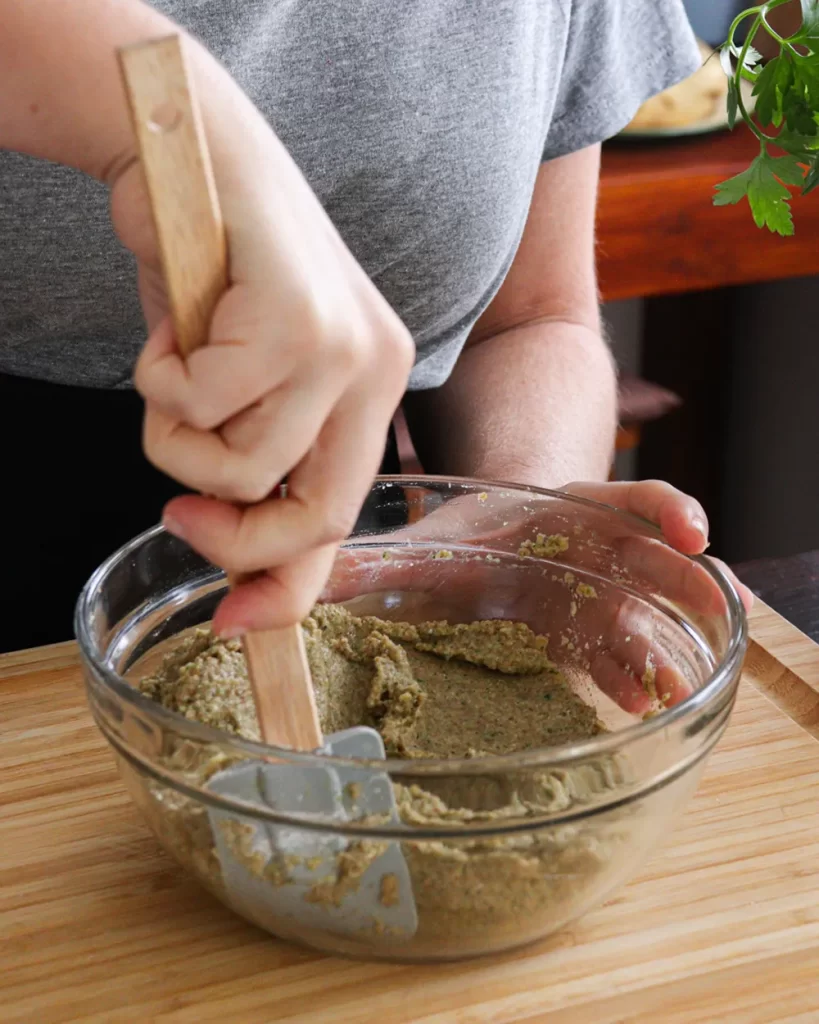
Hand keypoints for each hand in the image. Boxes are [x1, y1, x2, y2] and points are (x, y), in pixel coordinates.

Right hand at [109, 98, 413, 636]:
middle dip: (233, 538)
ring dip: (178, 437)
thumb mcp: (241, 388)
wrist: (187, 149)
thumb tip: (240, 589)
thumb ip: (256, 472)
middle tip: (178, 513)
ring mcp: (345, 345)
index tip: (235, 622)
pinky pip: (201, 406)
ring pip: (245, 469)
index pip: (345, 517)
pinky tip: (172, 324)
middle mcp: (377, 371)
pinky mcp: (298, 317)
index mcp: (375, 391)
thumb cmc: (213, 275)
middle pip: (317, 515)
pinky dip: (157, 379)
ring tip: (173, 371)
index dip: (290, 587)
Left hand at [326, 479, 752, 717]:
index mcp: (570, 513)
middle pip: (654, 564)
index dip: (664, 511)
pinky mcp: (591, 642)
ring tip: (661, 685)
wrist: (493, 551)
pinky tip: (636, 702)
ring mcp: (600, 599)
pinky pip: (620, 657)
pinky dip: (632, 676)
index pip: (628, 501)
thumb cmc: (470, 539)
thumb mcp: (425, 542)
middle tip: (706, 610)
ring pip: (645, 617)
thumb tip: (289, 588)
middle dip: (681, 587)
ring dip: (660, 646)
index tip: (692, 532)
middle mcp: (597, 554)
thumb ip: (366, 562)